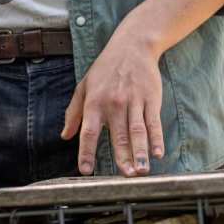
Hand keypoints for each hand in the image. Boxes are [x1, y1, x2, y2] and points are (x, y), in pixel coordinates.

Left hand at [60, 29, 165, 177]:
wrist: (132, 46)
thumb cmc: (105, 69)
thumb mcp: (84, 86)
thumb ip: (73, 112)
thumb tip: (65, 136)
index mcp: (95, 102)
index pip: (89, 131)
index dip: (87, 151)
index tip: (86, 171)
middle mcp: (114, 104)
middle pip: (118, 136)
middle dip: (122, 157)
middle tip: (125, 177)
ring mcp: (134, 101)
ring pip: (137, 132)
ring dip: (140, 152)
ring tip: (142, 171)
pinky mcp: (151, 99)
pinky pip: (153, 122)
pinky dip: (156, 139)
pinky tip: (158, 154)